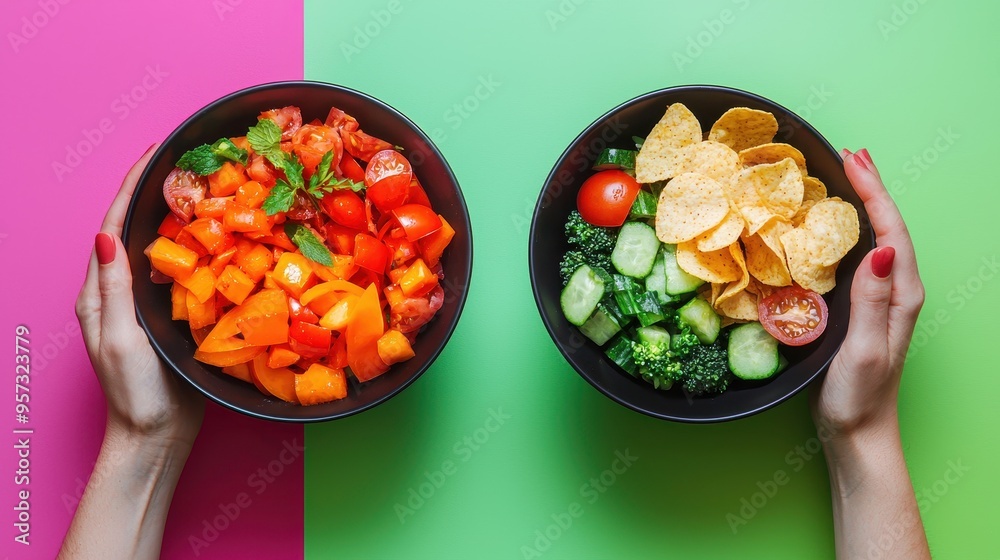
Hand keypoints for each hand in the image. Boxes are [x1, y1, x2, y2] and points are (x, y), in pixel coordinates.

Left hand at [75, 144, 204, 448]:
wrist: (155, 436)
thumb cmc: (134, 393)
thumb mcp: (119, 340)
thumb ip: (115, 290)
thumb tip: (108, 237)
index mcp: (99, 294)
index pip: (111, 227)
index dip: (130, 188)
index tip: (153, 153)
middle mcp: (119, 293)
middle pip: (132, 228)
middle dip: (152, 191)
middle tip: (184, 161)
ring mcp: (144, 305)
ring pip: (157, 248)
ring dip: (174, 215)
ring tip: (202, 187)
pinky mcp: (169, 317)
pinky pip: (181, 271)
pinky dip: (195, 247)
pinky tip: (216, 237)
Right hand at [810, 149, 929, 558]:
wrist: (858, 433)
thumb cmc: (859, 397)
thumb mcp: (864, 349)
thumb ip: (873, 300)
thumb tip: (879, 250)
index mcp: (901, 295)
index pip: (892, 232)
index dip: (875, 193)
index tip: (853, 161)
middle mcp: (897, 291)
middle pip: (888, 227)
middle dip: (872, 188)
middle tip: (850, 153)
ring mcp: (882, 299)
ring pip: (876, 238)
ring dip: (863, 204)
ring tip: (845, 175)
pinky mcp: (864, 308)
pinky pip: (859, 256)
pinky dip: (849, 230)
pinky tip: (832, 225)